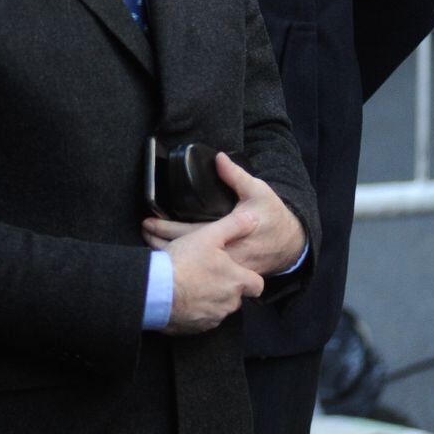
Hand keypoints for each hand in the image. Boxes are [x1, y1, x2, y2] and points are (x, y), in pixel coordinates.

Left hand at [142, 153, 305, 277]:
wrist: (291, 244)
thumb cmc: (272, 215)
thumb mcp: (258, 191)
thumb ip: (236, 176)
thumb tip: (218, 158)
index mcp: (232, 233)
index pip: (193, 233)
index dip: (168, 229)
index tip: (149, 221)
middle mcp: (228, 255)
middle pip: (188, 253)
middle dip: (161, 243)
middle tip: (142, 232)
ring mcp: (228, 269)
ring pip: (193, 266)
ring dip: (169, 256)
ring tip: (148, 244)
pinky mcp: (229, 275)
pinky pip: (202, 271)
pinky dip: (185, 265)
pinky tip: (168, 259)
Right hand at [161, 210, 263, 334]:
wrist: (155, 289)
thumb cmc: (184, 261)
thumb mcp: (208, 235)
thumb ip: (234, 226)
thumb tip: (253, 218)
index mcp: (237, 281)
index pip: (257, 285)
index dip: (249, 278)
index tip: (235, 271)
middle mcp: (229, 303)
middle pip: (236, 297)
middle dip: (225, 288)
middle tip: (206, 274)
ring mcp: (212, 318)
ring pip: (218, 309)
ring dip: (209, 299)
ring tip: (190, 284)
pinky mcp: (195, 328)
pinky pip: (199, 320)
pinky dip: (193, 311)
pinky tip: (180, 297)